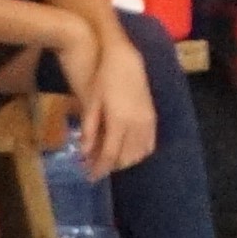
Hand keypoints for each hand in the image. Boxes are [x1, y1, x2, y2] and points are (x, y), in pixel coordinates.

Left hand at [73, 25, 158, 175]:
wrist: (126, 59)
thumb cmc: (104, 79)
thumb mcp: (91, 102)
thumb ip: (89, 129)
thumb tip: (84, 152)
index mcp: (119, 122)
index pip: (110, 155)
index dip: (99, 169)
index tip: (89, 177)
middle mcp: (136, 125)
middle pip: (125, 157)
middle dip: (110, 166)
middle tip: (94, 166)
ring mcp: (147, 122)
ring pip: (138, 153)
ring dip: (123, 160)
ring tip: (108, 157)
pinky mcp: (152, 117)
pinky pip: (149, 144)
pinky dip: (138, 152)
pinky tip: (126, 150)